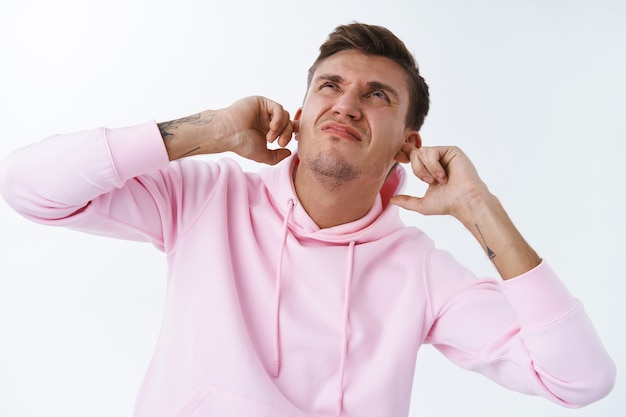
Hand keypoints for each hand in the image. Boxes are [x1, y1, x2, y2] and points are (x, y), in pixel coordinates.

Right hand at [160, 96, 294, 164]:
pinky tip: (271, 127)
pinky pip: (278, 108)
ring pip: (284, 115)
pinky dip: (278, 119)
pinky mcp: (261, 102)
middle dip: (287, 134)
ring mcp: (264, 110)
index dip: (290, 135)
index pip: (286, 128)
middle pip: (288, 122)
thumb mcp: (263, 155)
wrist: (229, 134)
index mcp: (268, 129)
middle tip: (280, 143)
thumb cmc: (242, 144)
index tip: (285, 144)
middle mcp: (267, 119)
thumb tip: (289, 152)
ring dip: (281, 128)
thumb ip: (277, 156)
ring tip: (270, 137)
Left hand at [390, 144, 489, 222]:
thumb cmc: (448, 204)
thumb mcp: (422, 204)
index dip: (404, 154)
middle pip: (414, 153)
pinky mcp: (451, 151)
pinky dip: (434, 166)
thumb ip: (407, 201)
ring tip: (439, 180)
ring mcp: (444, 155)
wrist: (464, 202)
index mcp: (429, 169)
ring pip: (421, 152)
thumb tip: (391, 200)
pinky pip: (432, 151)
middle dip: (417, 170)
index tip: (398, 158)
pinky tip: (443, 175)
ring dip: (426, 169)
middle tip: (429, 182)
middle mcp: (437, 161)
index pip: (412, 155)